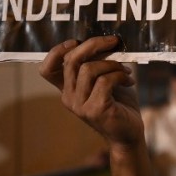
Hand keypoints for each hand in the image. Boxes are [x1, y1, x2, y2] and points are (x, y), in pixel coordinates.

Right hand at [39, 36, 143, 150]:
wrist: (129, 134)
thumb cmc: (118, 104)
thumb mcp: (103, 81)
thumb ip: (96, 65)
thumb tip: (103, 42)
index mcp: (67, 89)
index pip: (46, 69)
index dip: (56, 51)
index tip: (76, 42)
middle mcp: (68, 97)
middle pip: (71, 60)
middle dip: (94, 44)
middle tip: (114, 41)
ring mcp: (80, 105)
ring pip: (89, 69)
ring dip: (112, 64)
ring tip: (126, 71)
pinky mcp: (95, 110)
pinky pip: (105, 81)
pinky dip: (120, 76)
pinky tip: (129, 81)